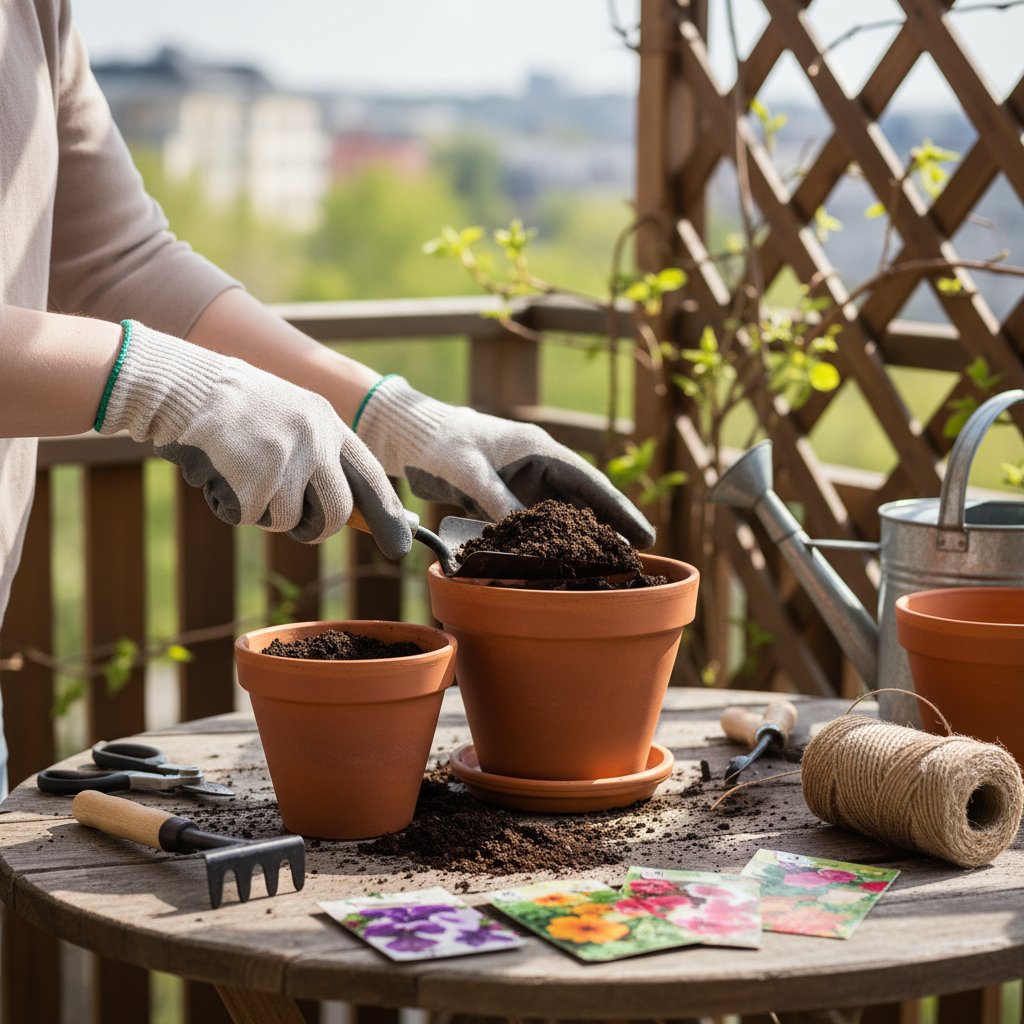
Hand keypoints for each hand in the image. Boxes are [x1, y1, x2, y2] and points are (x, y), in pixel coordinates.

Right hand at [95, 321, 411, 556]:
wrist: (181, 385)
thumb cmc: (232, 406)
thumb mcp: (289, 416)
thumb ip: (320, 455)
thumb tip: (352, 511)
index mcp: (325, 421)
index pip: (370, 476)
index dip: (386, 514)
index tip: (400, 543)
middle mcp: (313, 441)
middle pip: (334, 514)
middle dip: (314, 529)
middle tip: (294, 522)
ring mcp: (284, 462)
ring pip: (284, 521)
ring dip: (260, 510)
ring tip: (238, 470)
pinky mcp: (251, 481)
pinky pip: (247, 517)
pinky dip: (229, 505)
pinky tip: (217, 470)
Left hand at [355, 375, 655, 547]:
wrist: (416, 436)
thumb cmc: (442, 444)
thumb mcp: (469, 471)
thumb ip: (496, 500)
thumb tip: (523, 533)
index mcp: (540, 449)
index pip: (590, 482)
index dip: (619, 510)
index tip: (644, 534)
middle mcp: (540, 465)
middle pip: (585, 500)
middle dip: (611, 527)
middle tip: (638, 557)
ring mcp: (525, 482)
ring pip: (564, 513)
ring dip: (584, 535)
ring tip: (610, 563)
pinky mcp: (509, 496)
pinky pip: (538, 521)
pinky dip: (552, 539)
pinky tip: (564, 560)